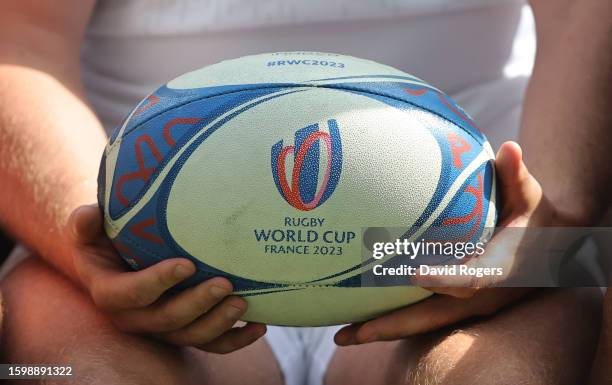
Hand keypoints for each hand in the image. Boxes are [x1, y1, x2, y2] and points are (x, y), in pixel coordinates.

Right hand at [68, 205, 264, 353]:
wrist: (119, 264)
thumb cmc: (106, 241)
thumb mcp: (90, 230)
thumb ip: (85, 223)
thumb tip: (89, 214)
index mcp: (111, 293)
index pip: (131, 294)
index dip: (157, 283)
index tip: (186, 264)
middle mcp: (137, 318)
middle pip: (167, 321)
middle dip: (197, 305)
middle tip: (224, 284)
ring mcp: (163, 328)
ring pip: (191, 337)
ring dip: (218, 324)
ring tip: (243, 303)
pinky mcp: (185, 331)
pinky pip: (211, 345)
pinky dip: (236, 340)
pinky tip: (260, 326)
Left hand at [335, 141, 551, 344]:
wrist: (551, 253)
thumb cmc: (536, 219)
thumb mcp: (531, 196)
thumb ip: (517, 175)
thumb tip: (509, 147)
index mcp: (500, 270)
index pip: (471, 279)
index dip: (445, 278)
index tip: (414, 274)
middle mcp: (479, 297)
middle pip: (431, 317)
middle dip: (390, 325)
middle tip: (349, 333)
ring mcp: (466, 306)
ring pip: (421, 323)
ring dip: (382, 329)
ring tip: (341, 335)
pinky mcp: (455, 306)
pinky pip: (420, 316)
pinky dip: (391, 320)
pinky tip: (359, 321)